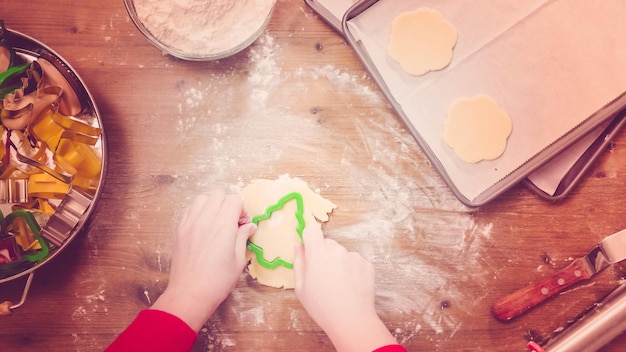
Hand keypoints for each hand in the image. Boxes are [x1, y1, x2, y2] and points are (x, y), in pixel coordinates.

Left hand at [152, 190, 256, 330]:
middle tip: (231, 221)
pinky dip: (199, 212)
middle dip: (228, 203)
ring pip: (202, 198)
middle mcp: (205, 219)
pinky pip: (190, 209)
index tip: (243, 224)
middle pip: (218, 194)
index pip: (234, 199)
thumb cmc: (218, 281)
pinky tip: (204, 227)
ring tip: (217, 222)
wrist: (190, 293)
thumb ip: (243, 237)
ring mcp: (189, 223)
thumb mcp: (238, 260)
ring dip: (212, 205)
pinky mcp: (179, 229)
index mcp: (223, 226)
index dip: (242, 209)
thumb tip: (249, 226)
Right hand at [293, 227, 396, 351]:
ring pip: (342, 254)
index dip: (309, 238)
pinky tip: (350, 287)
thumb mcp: (301, 288)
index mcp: (318, 253)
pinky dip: (352, 271)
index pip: (312, 231)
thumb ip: (299, 263)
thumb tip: (298, 246)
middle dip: (324, 254)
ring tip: (338, 285)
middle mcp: (337, 250)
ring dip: (339, 263)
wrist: (351, 320)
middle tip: (323, 276)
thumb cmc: (322, 306)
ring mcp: (354, 256)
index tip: (309, 250)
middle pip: (327, 243)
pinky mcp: (367, 265)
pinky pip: (355, 262)